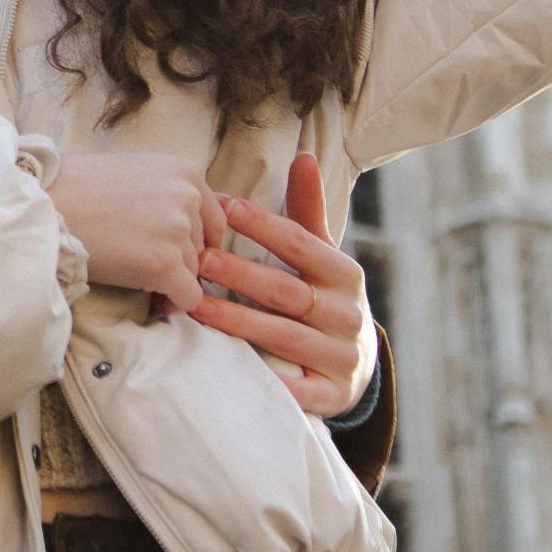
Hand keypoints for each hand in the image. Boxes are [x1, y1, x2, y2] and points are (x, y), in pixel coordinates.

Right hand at [45, 152, 222, 311]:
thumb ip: (167, 192)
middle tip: (145, 266)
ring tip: (139, 278)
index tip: (169, 249)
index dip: (192, 239)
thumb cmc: (76, 187)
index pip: (212, 218)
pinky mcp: (164, 265)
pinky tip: (152, 299)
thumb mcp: (135, 172)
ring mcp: (178, 232)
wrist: (43, 206)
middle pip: (202, 246)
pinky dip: (173, 303)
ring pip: (194, 273)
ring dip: (172, 282)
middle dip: (179, 260)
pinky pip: (188, 298)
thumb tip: (185, 223)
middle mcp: (189, 198)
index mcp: (186, 172)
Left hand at [195, 153, 369, 416]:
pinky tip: (228, 367)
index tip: (224, 207)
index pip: (303, 245)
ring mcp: (341, 357)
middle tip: (198, 258)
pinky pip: (297, 390)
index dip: (264, 226)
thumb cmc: (325, 296)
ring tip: (195, 304)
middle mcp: (348, 315)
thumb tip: (302, 156)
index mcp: (345, 275)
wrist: (356, 362)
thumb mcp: (323, 255)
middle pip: (287, 292)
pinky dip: (266, 380)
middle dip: (241, 274)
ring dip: (237, 321)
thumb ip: (307, 210)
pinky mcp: (332, 395)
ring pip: (283, 336)